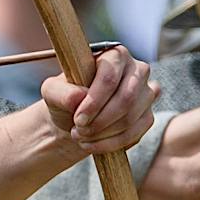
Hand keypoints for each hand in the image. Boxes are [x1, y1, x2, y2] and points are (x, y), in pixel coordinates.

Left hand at [39, 48, 156, 155]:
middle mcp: (137, 69)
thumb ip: (60, 92)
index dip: (94, 101)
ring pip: (131, 117)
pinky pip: (136, 132)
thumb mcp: (52, 92)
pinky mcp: (147, 115)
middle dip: (100, 120)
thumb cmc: (65, 97)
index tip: (78, 119)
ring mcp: (146, 93)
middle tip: (78, 131)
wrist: (74, 118)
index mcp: (114, 54)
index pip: (109, 77)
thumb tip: (78, 97)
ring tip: (80, 137)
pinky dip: (111, 143)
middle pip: (126, 98)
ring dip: (104, 133)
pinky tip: (91, 145)